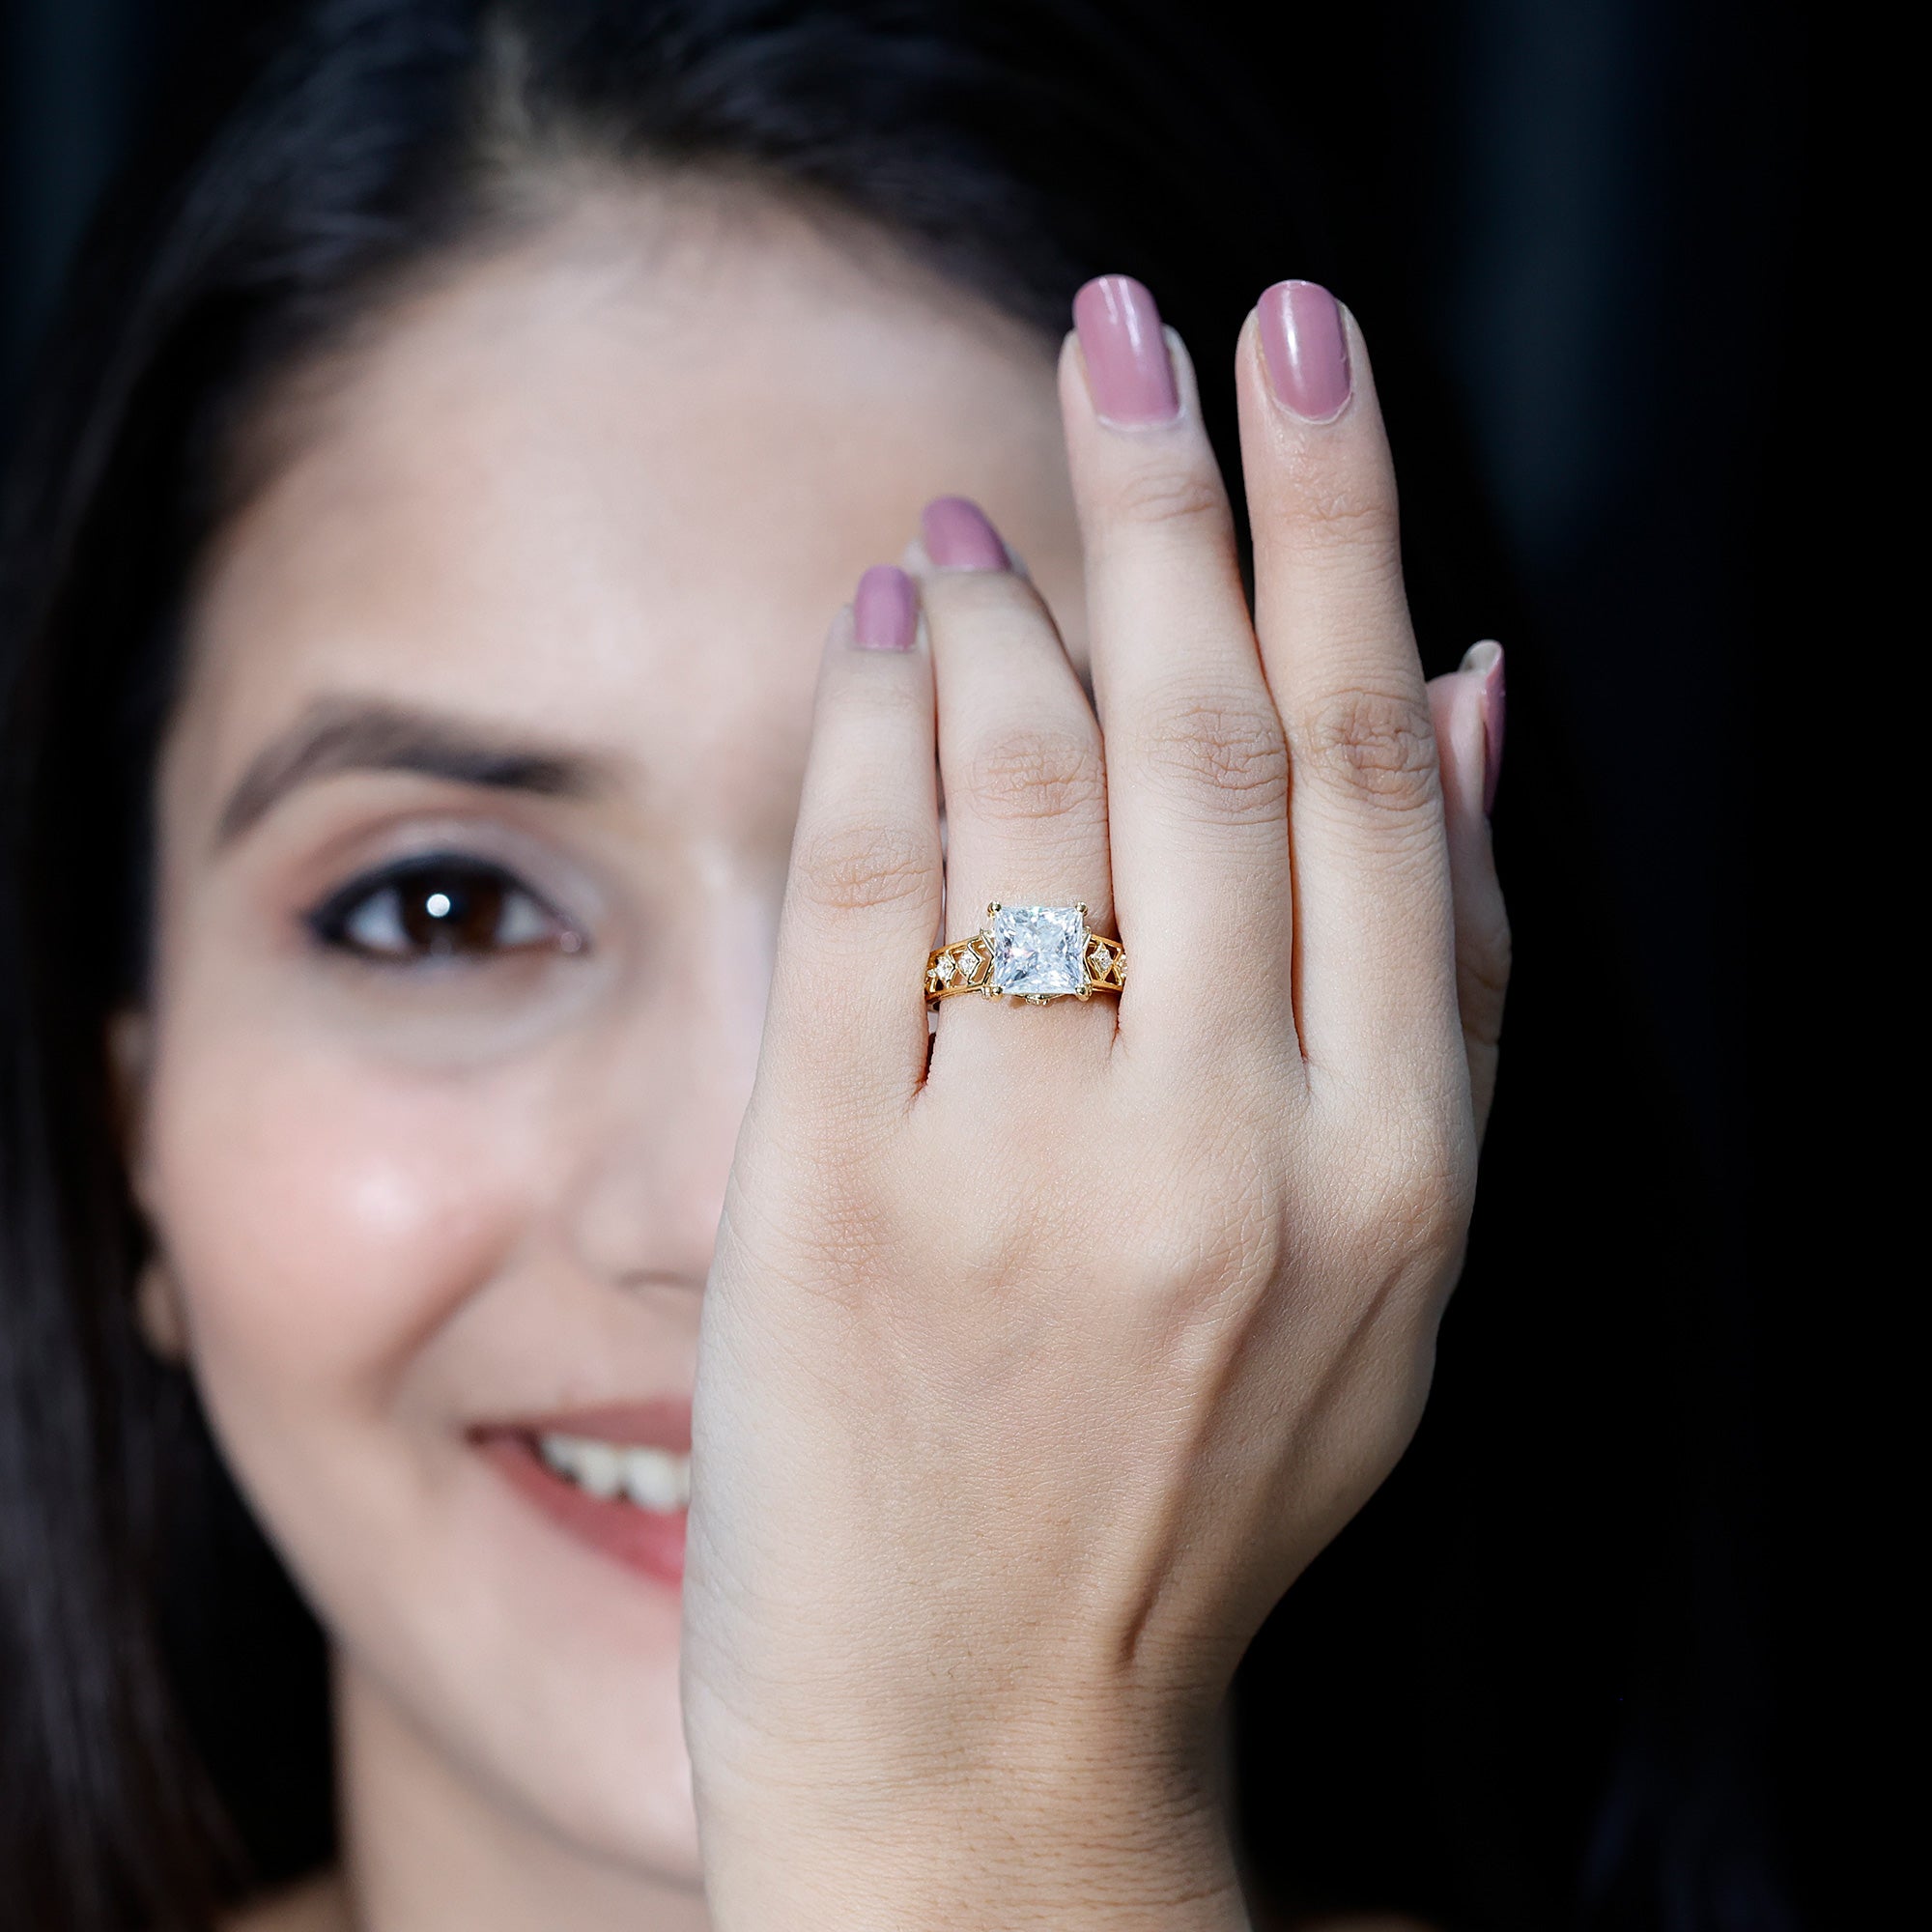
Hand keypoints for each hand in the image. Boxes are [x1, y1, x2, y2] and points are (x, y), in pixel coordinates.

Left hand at [682, 279, 1508, 1929]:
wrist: (993, 1736)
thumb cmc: (1199, 1486)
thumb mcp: (1394, 1264)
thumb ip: (1441, 975)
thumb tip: (1479, 697)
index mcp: (1394, 1163)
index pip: (1374, 772)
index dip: (1339, 533)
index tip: (1303, 360)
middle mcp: (1230, 1155)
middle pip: (1216, 741)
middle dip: (1178, 497)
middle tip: (1139, 328)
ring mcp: (1025, 1183)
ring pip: (1035, 796)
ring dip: (1010, 604)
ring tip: (994, 501)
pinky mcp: (838, 1206)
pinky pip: (858, 899)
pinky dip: (871, 731)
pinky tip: (881, 630)